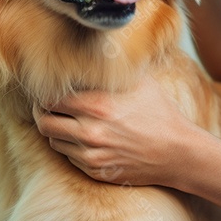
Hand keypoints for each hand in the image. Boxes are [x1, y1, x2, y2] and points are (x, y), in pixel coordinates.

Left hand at [33, 76, 198, 187]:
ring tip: (67, 122)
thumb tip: (95, 50)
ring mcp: (91, 154)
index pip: (50, 99)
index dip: (45, 94)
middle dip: (43, 113)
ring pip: (53, 142)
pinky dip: (71, 147)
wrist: (177, 151)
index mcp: (97, 105)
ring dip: (56, 131)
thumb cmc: (159, 113)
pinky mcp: (95, 170)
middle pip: (44, 123)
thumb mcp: (139, 82)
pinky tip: (83, 137)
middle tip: (49, 107)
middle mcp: (90, 132)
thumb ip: (113, 70)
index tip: (49, 90)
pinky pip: (69, 158)